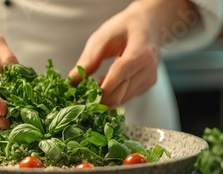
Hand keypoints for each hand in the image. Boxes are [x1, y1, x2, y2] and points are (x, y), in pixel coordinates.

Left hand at [69, 0, 196, 108]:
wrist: (149, 25)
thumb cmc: (124, 28)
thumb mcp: (103, 37)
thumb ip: (89, 60)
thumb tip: (72, 81)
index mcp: (140, 52)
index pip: (120, 75)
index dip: (102, 89)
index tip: (84, 99)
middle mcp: (148, 69)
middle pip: (121, 92)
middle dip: (99, 99)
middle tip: (79, 99)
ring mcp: (149, 79)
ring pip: (123, 99)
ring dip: (104, 99)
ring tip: (90, 88)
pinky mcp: (147, 86)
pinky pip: (126, 97)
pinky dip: (112, 96)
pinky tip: (103, 85)